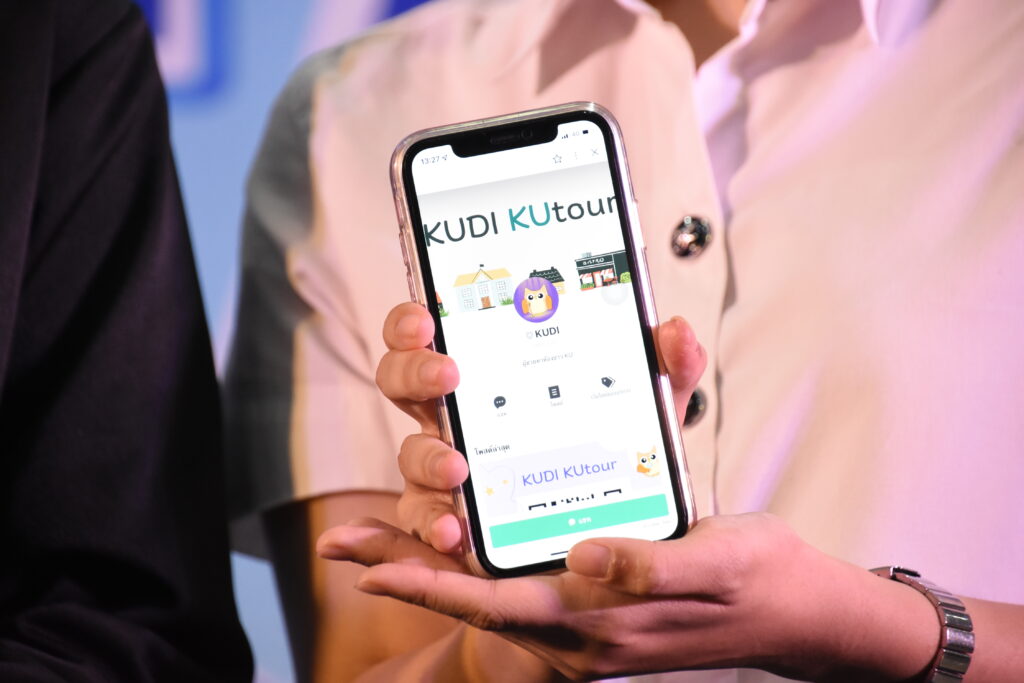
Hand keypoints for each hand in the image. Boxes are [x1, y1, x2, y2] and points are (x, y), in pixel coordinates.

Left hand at [318, 512, 932, 680]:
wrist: (799, 612)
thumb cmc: (760, 581)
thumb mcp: (716, 562)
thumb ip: (648, 565)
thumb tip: (580, 559)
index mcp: (602, 621)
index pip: (493, 605)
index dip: (427, 584)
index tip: (365, 567)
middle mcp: (583, 631)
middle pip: (474, 599)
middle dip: (408, 568)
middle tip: (345, 543)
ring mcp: (589, 623)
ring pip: (491, 593)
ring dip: (436, 565)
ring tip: (383, 538)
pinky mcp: (600, 607)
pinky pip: (523, 588)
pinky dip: (482, 565)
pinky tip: (467, 537)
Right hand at [373, 302, 705, 552]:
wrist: (619, 525)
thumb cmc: (613, 446)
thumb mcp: (645, 407)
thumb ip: (664, 370)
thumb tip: (676, 331)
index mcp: (488, 373)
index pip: (431, 334)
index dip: (413, 321)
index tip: (426, 316)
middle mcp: (455, 415)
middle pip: (403, 382)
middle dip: (414, 371)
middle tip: (448, 374)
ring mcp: (448, 467)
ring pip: (409, 455)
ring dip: (426, 457)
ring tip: (458, 468)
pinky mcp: (454, 519)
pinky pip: (423, 522)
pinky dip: (431, 524)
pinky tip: (455, 533)